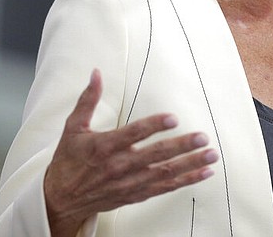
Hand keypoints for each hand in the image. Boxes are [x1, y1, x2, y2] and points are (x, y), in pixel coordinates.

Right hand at [43, 69, 217, 236]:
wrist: (60, 199)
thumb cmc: (68, 160)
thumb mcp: (73, 127)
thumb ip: (88, 99)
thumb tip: (96, 73)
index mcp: (104, 147)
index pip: (133, 134)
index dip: (153, 126)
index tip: (173, 118)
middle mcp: (119, 167)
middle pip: (155, 155)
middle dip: (181, 146)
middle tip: (202, 137)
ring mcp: (129, 183)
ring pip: (165, 173)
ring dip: (190, 164)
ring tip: (211, 155)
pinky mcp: (136, 194)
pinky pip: (165, 188)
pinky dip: (186, 181)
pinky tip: (204, 173)